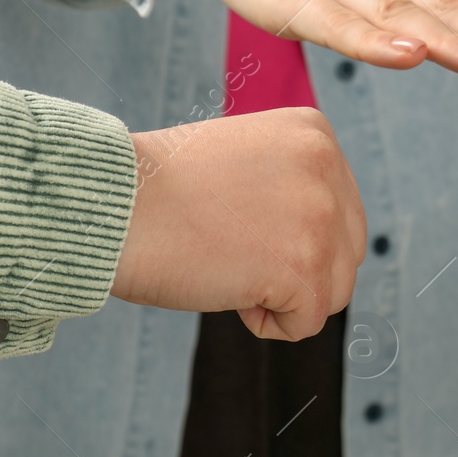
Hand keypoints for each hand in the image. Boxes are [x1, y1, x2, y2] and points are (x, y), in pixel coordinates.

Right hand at [112, 107, 365, 340]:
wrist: (111, 205)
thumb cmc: (160, 190)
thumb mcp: (247, 159)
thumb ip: (295, 184)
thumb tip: (332, 237)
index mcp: (315, 133)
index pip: (341, 209)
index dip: (292, 235)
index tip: (238, 224)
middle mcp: (327, 167)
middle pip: (346, 250)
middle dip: (298, 269)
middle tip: (234, 253)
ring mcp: (319, 217)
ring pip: (334, 290)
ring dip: (285, 297)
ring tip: (231, 269)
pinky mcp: (303, 267)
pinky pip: (307, 323)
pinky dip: (268, 324)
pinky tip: (230, 294)